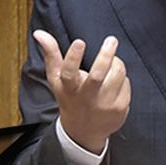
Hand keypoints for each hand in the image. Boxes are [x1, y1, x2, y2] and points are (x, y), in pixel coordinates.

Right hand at [35, 29, 130, 154]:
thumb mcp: (56, 79)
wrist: (83, 131)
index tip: (79, 42)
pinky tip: (114, 83)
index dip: (73, 57)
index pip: (68, 72)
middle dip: (105, 55)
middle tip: (111, 40)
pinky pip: (126, 83)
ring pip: (117, 74)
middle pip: (97, 74)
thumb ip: (50, 54)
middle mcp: (86, 98)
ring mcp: (104, 104)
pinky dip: (122, 78)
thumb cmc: (69, 97)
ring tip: (112, 62)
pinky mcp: (119, 108)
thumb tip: (39, 33)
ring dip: (116, 63)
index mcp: (68, 88)